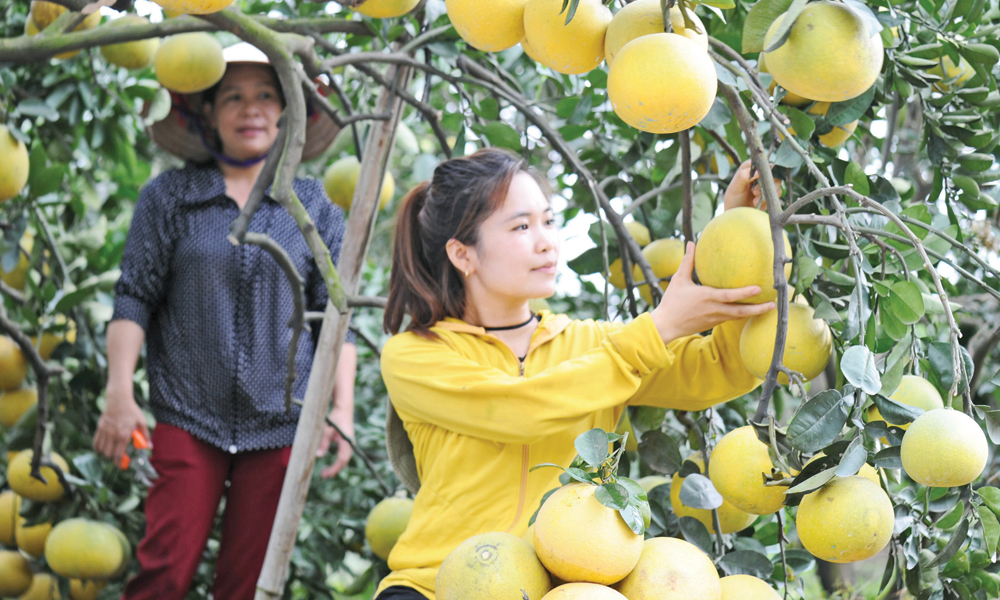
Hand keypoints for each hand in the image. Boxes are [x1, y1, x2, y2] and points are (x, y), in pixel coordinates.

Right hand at [94, 386, 149, 461]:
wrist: (118, 400)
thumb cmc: (132, 411)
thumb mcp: (142, 422)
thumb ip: (146, 436)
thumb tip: (150, 447)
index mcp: (124, 435)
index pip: (118, 455)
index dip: (120, 463)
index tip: (123, 466)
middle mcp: (113, 435)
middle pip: (109, 455)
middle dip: (113, 460)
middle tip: (119, 459)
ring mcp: (105, 432)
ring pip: (101, 450)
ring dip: (106, 455)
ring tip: (112, 454)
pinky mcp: (99, 428)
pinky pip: (95, 443)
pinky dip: (98, 449)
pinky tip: (103, 449)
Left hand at [317, 407, 353, 478]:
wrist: (343, 409)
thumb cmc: (335, 419)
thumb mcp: (326, 430)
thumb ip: (323, 443)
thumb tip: (318, 456)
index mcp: (347, 442)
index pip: (342, 459)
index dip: (334, 468)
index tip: (326, 474)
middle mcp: (350, 444)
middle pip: (344, 461)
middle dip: (335, 469)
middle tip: (324, 475)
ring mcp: (349, 443)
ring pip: (344, 458)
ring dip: (336, 466)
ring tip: (326, 472)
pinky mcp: (346, 442)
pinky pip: (343, 454)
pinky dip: (337, 461)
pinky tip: (331, 464)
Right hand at [652, 242, 775, 343]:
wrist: (666, 325)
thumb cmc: (672, 301)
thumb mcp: (679, 279)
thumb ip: (688, 261)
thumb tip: (693, 243)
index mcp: (707, 297)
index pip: (730, 296)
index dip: (745, 293)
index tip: (759, 288)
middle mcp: (714, 309)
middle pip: (741, 311)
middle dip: (759, 309)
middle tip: (774, 304)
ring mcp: (715, 318)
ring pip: (738, 316)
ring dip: (754, 313)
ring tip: (768, 308)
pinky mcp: (713, 323)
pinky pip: (731, 318)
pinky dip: (742, 314)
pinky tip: (750, 310)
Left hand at [724, 160, 783, 210]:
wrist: (736, 217)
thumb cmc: (733, 200)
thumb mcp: (735, 188)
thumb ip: (743, 176)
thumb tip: (759, 171)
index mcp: (748, 169)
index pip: (760, 162)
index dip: (762, 168)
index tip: (758, 177)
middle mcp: (758, 175)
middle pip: (772, 171)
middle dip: (765, 182)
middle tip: (755, 192)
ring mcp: (765, 184)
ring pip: (777, 182)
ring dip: (767, 192)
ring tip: (755, 200)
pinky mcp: (770, 194)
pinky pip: (777, 193)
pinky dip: (768, 199)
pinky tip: (758, 204)